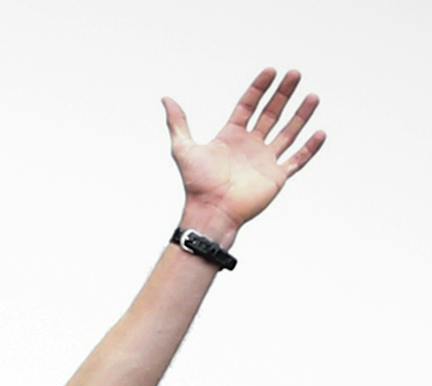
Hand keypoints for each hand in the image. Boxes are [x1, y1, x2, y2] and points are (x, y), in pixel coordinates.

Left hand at [163, 68, 324, 232]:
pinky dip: (309, 148)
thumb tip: (166, 99)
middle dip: (283, 94)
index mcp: (232, 136)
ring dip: (301, 115)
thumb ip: (178, 123)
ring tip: (312, 96)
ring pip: (288, 133)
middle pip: (271, 113)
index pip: (249, 105)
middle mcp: (250, 146)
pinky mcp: (276, 178)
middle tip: (295, 74)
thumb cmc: (196, 185)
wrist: (210, 212)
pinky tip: (320, 132)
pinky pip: (297, 160)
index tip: (271, 71)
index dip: (259, 88)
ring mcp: (265, 161)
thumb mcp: (183, 149)